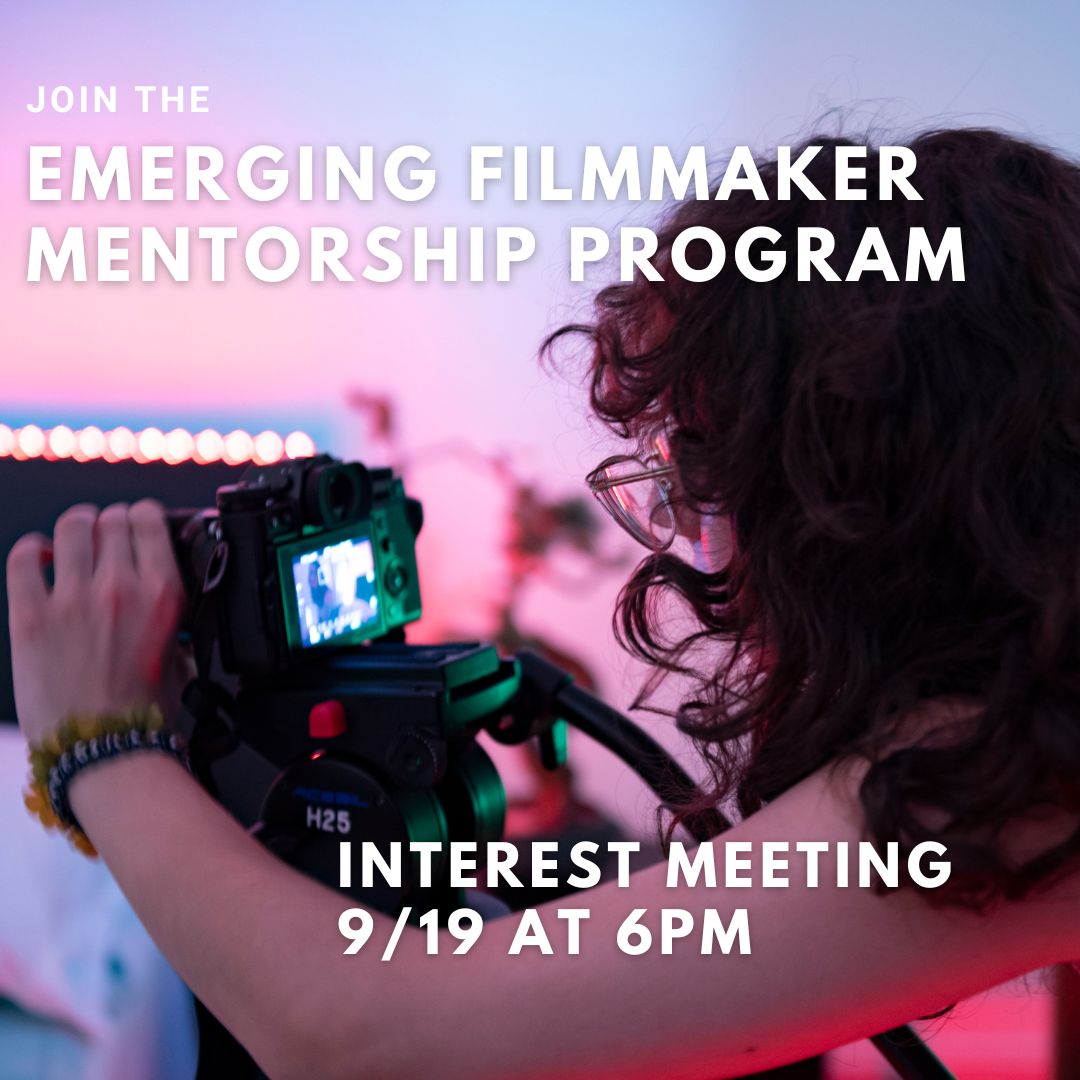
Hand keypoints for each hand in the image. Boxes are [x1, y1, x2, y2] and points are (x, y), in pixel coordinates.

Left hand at [6, 500, 185, 745]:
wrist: (105, 750)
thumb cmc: (145, 712)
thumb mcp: (179, 651)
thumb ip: (169, 611)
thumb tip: (156, 585)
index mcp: (163, 593)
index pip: (148, 519)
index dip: (141, 516)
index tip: (137, 524)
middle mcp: (120, 587)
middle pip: (110, 518)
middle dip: (108, 522)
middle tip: (105, 537)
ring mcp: (73, 600)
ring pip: (71, 527)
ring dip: (74, 528)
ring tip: (72, 541)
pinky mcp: (32, 617)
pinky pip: (24, 558)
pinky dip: (31, 550)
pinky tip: (39, 559)